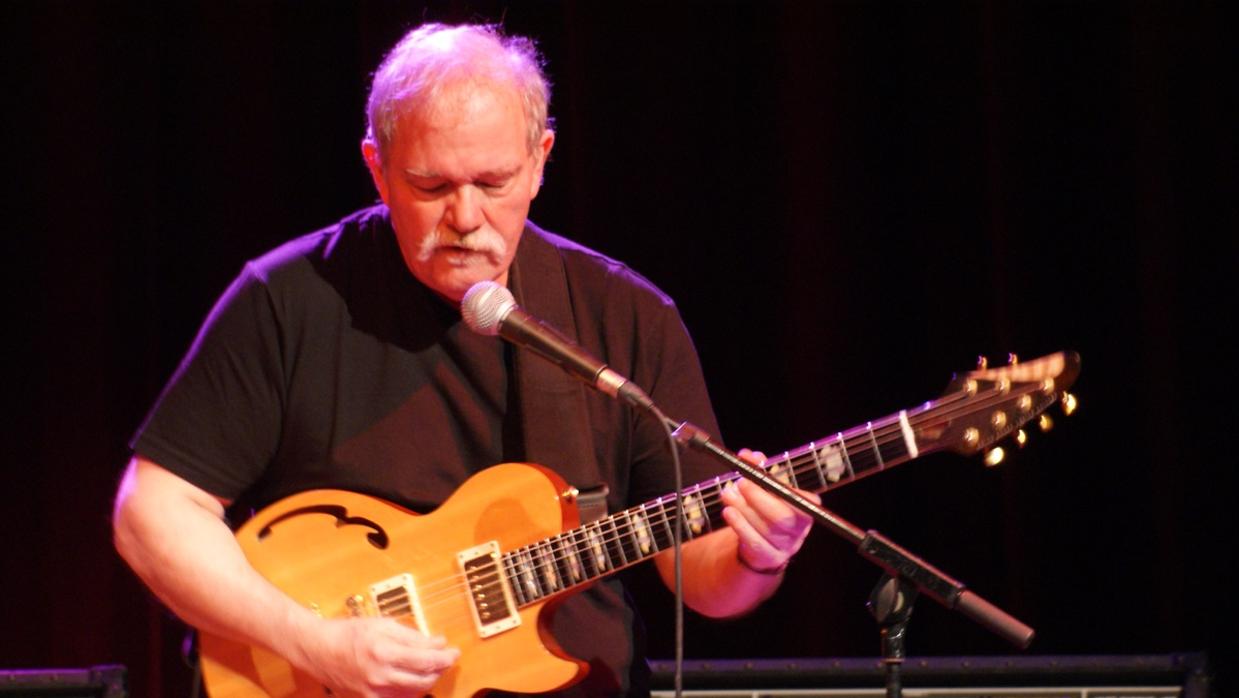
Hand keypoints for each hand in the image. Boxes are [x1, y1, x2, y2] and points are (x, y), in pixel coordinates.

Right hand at [299, 617, 459, 697]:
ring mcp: (374, 691)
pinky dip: (410, 691)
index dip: (446, 657)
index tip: (454, 651)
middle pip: (424, 680)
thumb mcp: (383, 624)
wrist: (318, 649)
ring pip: (413, 693)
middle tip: (446, 658)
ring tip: (430, 666)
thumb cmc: (349, 633)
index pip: (426, 660)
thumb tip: (438, 642)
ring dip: (428, 680)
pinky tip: (412, 679)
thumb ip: (413, 635)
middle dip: (440, 669)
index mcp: (384, 652)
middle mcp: (380, 676)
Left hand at [720, 449, 818, 573]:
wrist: (763, 545)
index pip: (799, 498)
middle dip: (759, 497)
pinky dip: (739, 525)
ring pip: (765, 529)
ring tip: (728, 493)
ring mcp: (786, 547)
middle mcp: (800, 530)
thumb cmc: (767, 509)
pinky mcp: (769, 558)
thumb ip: (759, 470)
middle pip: (783, 517)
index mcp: (806, 508)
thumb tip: (749, 455)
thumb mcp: (767, 488)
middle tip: (741, 482)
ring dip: (744, 509)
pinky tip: (728, 511)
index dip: (778, 484)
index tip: (758, 471)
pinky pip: (754, 542)